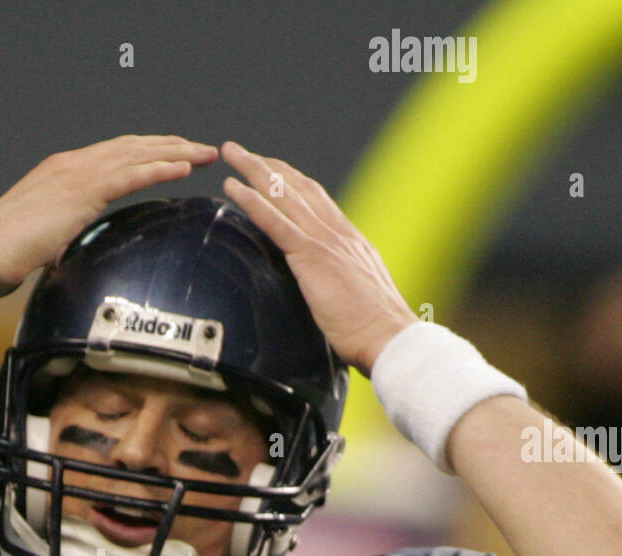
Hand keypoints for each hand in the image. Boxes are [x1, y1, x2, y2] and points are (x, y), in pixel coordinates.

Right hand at [0, 135, 218, 297]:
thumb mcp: (38, 245)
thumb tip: (64, 261)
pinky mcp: (82, 191)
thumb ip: (57, 244)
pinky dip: (161, 167)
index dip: (145, 152)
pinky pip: (131, 174)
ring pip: (137, 154)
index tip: (172, 155)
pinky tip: (184, 167)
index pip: (112, 156)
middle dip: (168, 145)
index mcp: (60, 174)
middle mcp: (70, 165)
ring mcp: (76, 174)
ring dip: (175, 152)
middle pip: (130, 147)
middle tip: (200, 148)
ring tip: (204, 153)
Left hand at [219, 141, 416, 373]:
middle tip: (242, 151)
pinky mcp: (312, 258)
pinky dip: (252, 202)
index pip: (318, 200)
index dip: (292, 181)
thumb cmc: (377, 332)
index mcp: (351, 241)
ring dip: (253, 170)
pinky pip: (276, 222)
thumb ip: (343, 286)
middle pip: (298, 187)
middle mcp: (338, 233)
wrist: (390, 338)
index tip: (272, 169)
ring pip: (283, 194)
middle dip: (268, 165)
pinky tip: (233, 189)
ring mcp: (325, 243)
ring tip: (231, 154)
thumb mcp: (360, 299)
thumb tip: (333, 293)